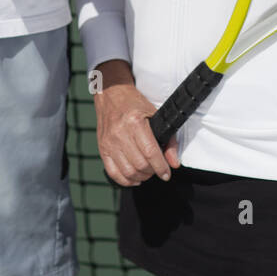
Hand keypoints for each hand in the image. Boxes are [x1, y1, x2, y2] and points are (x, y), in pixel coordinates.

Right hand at [94, 71, 180, 185]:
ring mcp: (109, 142)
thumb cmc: (134, 104)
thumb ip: (169, 140)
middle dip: (152, 172)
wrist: (111, 95)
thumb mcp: (156, 115)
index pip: (150, 152)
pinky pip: (113, 172)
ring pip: (127, 171)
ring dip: (141, 177)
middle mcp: (120, 133)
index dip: (161, 167)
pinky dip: (125, 180)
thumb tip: (174, 163)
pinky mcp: (102, 148)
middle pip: (140, 164)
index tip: (166, 174)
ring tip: (147, 172)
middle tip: (157, 169)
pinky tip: (134, 177)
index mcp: (134, 122)